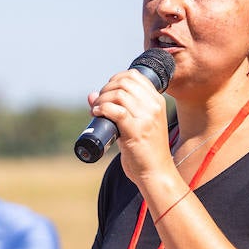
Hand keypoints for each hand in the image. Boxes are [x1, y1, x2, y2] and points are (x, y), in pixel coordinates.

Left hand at [87, 69, 171, 184]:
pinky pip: (116, 111)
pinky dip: (103, 109)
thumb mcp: (135, 124)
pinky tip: (96, 113)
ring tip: (96, 110)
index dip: (115, 79)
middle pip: (124, 82)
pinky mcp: (136, 131)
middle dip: (106, 89)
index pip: (134, 76)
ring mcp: (146, 118)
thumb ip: (117, 109)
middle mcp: (153, 106)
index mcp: (157, 101)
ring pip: (119, 95)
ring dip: (102, 100)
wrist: (156, 172)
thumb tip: (91, 95)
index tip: (107, 92)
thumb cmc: (144, 150)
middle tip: (99, 103)